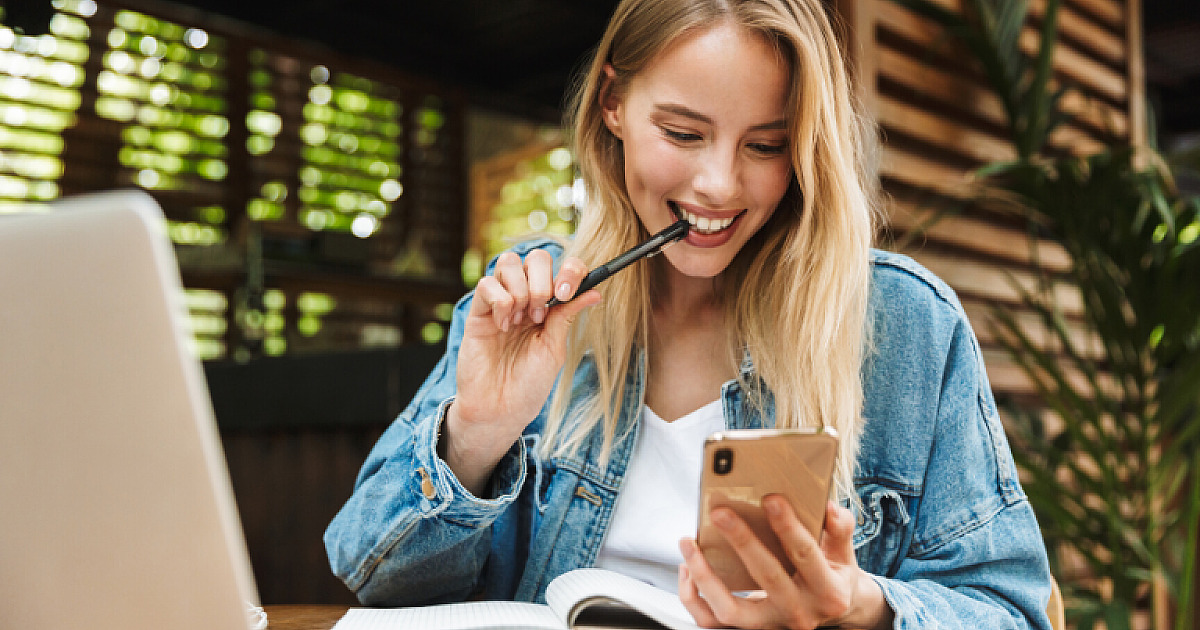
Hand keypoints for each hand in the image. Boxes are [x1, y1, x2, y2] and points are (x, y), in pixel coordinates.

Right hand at [442, 249, 600, 494]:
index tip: (567, 293)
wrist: (501, 409)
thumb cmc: (529, 384)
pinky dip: (499, 300)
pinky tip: (503, 326)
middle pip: (535, 257)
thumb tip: (596, 291)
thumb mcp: (555, 348)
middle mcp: (525, 298)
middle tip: (541, 311)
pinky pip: (487, 285)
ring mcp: (500, 303)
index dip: (569, 270)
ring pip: (508, 263)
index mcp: (549, 306)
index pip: (561, 268)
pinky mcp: (478, 312)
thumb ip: (568, 316)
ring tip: (521, 319)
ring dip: (520, 288)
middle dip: (542, 279)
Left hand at [678, 499, 893, 629]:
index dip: (788, 527)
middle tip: (721, 513)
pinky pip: (712, 620)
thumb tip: (828, 507)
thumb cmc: (832, 574)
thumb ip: (839, 529)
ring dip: (705, 576)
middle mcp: (799, 612)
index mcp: (827, 591)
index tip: (771, 499)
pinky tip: (687, 568)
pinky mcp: (749, 628)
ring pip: (730, 610)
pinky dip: (693, 597)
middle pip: (766, 577)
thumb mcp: (844, 553)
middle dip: (742, 541)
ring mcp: (771, 624)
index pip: (805, 555)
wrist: (833, 610)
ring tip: (689, 543)